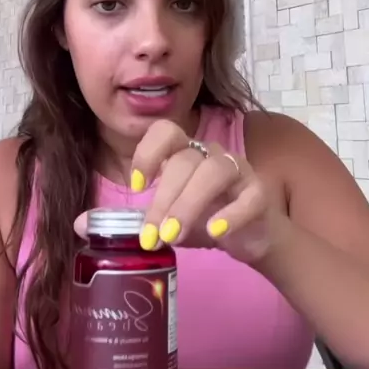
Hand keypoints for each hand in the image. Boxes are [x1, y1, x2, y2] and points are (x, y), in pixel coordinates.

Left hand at [130, 119, 284, 265]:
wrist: (251, 237)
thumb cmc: (207, 219)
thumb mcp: (172, 219)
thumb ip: (150, 220)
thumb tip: (108, 230)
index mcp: (186, 153)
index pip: (166, 131)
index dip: (148, 152)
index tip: (137, 187)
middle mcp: (211, 155)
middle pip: (185, 161)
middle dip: (164, 199)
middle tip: (153, 236)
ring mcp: (238, 170)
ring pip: (214, 172)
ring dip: (188, 205)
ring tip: (174, 236)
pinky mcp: (259, 193)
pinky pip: (249, 197)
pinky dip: (230, 215)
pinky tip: (214, 232)